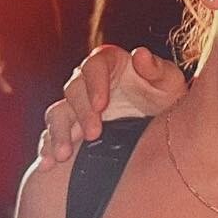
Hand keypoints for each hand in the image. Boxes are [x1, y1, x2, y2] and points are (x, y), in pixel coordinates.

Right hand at [36, 45, 187, 166]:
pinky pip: (50, 135)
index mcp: (111, 64)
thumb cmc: (166, 97)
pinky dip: (47, 148)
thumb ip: (157, 69)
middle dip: (82, 113)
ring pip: (57, 113)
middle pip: (73, 90)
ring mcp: (77, 105)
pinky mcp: (70, 128)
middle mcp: (89, 82)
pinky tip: (48, 164)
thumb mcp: (169, 83)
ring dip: (59, 133)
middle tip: (94, 134)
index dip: (94, 83)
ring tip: (64, 155)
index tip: (102, 104)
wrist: (162, 127)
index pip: (94, 64)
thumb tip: (140, 54)